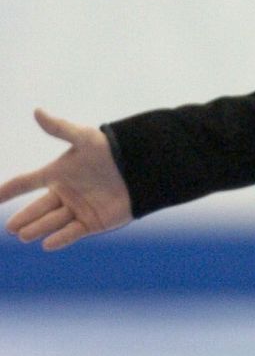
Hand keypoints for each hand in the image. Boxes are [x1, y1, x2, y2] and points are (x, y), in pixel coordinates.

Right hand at [1, 109, 132, 250]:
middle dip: (24, 218)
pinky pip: (73, 232)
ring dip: (38, 228)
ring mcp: (78, 208)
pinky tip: (47, 244)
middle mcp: (65, 193)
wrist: (141, 168)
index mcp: (57, 173)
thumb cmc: (111, 150)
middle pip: (38, 208)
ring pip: (52, 221)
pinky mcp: (94, 222)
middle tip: (10, 228)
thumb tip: (37, 111)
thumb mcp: (84, 138)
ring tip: (23, 235)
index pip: (26, 182)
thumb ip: (60, 128)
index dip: (8, 190)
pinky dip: (60, 238)